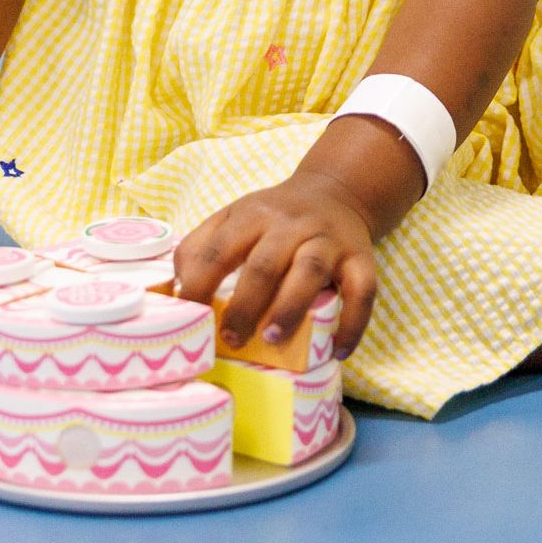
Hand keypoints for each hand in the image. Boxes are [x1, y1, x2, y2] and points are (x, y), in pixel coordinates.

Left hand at [173, 172, 380, 360]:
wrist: (336, 192)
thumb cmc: (274, 217)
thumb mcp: (233, 217)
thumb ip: (201, 246)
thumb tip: (179, 290)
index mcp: (252, 216)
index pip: (219, 249)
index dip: (200, 284)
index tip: (190, 317)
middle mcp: (291, 225)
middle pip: (264, 264)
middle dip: (244, 305)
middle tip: (231, 339)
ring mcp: (328, 241)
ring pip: (309, 272)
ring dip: (290, 308)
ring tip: (273, 340)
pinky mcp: (361, 258)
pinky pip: (362, 291)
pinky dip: (353, 323)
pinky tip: (338, 351)